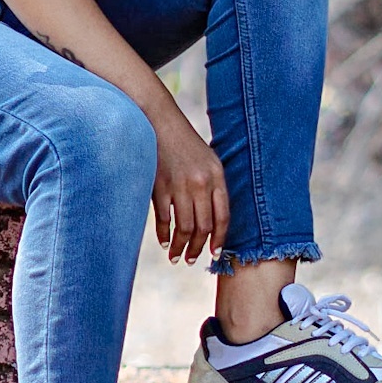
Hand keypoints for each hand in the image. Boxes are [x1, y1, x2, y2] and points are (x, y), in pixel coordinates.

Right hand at [152, 105, 229, 264]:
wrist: (160, 122)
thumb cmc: (186, 143)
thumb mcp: (209, 161)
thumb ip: (213, 188)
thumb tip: (213, 222)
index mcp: (216, 177)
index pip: (223, 217)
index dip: (219, 239)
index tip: (215, 253)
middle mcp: (200, 183)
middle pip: (203, 226)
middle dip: (198, 248)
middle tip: (193, 260)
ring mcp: (179, 186)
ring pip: (184, 227)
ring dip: (181, 247)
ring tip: (177, 257)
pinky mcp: (158, 186)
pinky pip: (163, 218)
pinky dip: (164, 234)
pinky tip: (164, 242)